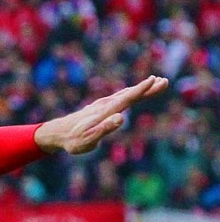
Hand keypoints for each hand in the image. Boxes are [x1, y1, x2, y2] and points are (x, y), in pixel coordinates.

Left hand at [35, 75, 167, 154]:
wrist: (57, 133)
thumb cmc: (73, 140)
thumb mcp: (88, 139)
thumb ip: (104, 129)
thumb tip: (121, 118)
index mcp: (105, 112)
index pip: (127, 99)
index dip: (142, 90)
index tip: (156, 81)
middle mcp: (104, 105)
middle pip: (129, 95)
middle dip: (147, 88)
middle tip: (164, 81)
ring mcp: (102, 105)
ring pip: (124, 95)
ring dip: (140, 89)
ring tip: (155, 82)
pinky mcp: (100, 108)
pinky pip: (119, 98)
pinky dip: (129, 93)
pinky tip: (133, 93)